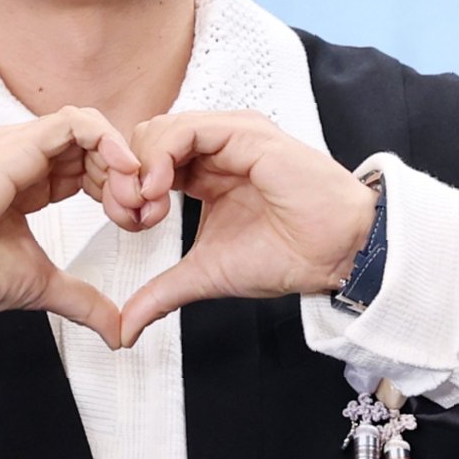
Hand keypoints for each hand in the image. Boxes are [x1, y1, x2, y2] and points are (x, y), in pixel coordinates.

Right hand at [0, 107, 139, 348]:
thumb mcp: (40, 286)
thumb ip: (82, 301)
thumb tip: (118, 332)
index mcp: (26, 180)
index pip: (86, 165)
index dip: (116, 188)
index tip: (133, 222)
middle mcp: (21, 156)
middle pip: (92, 145)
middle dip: (126, 174)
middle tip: (142, 210)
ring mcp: (16, 146)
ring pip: (87, 127)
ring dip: (120, 157)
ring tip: (133, 194)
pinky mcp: (14, 146)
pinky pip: (72, 123)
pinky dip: (106, 141)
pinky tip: (123, 170)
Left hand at [114, 111, 376, 347]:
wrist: (332, 254)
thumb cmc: (284, 256)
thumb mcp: (205, 274)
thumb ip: (162, 292)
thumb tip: (125, 328)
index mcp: (206, 171)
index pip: (148, 161)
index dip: (128, 188)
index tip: (132, 225)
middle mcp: (216, 147)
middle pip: (146, 138)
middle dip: (127, 177)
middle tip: (134, 216)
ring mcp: (230, 135)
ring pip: (160, 129)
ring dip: (140, 167)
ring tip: (148, 207)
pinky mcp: (245, 132)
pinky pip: (185, 130)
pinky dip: (159, 156)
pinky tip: (159, 190)